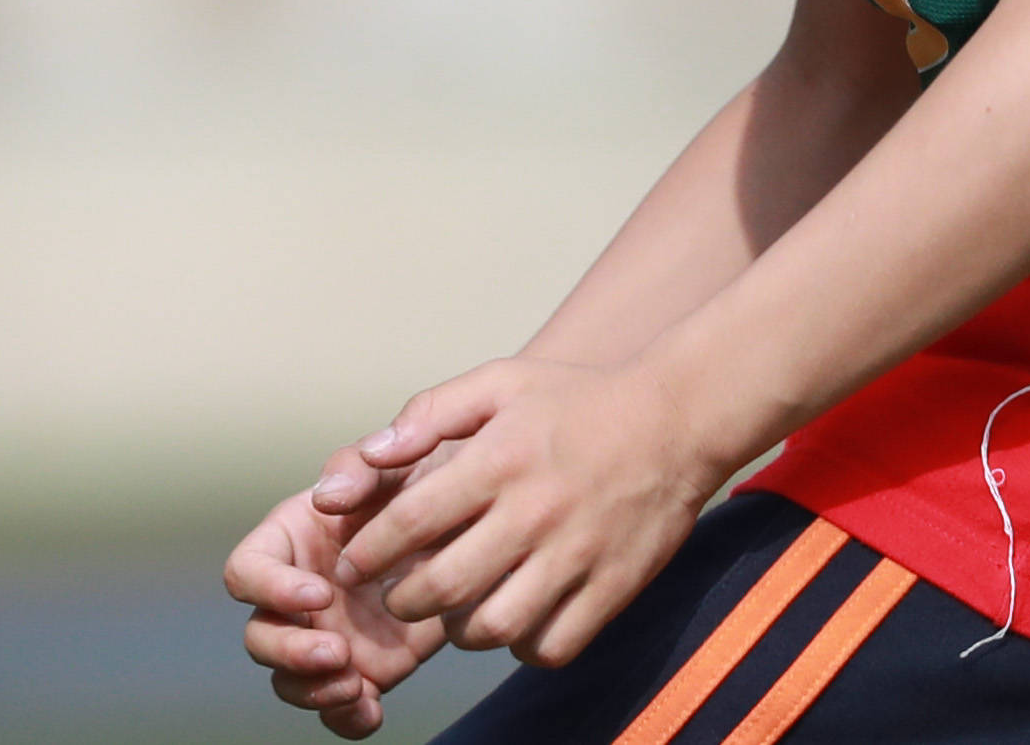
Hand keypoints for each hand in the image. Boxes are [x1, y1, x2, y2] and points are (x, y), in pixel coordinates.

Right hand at [225, 452, 445, 735]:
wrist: (474, 532)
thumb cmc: (424, 484)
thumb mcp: (395, 462)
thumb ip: (358, 467)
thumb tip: (325, 497)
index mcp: (290, 543)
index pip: (246, 572)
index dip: (270, 589)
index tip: (319, 593)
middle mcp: (298, 596)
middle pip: (258, 637)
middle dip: (288, 652)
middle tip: (337, 651)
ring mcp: (327, 637)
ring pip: (288, 681)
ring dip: (313, 691)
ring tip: (356, 684)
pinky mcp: (364, 671)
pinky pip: (339, 711)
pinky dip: (348, 719)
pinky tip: (372, 709)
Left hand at [333, 354, 725, 666]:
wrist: (677, 419)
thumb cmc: (576, 399)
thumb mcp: (498, 382)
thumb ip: (429, 413)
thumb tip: (370, 455)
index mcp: (498, 458)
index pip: (412, 520)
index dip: (370, 551)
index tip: (353, 565)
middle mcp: (534, 511)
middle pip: (446, 585)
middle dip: (404, 602)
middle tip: (394, 599)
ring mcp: (576, 555)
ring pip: (496, 627)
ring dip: (460, 632)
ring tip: (452, 615)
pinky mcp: (613, 588)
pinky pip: (553, 645)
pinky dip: (522, 647)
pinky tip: (512, 623)